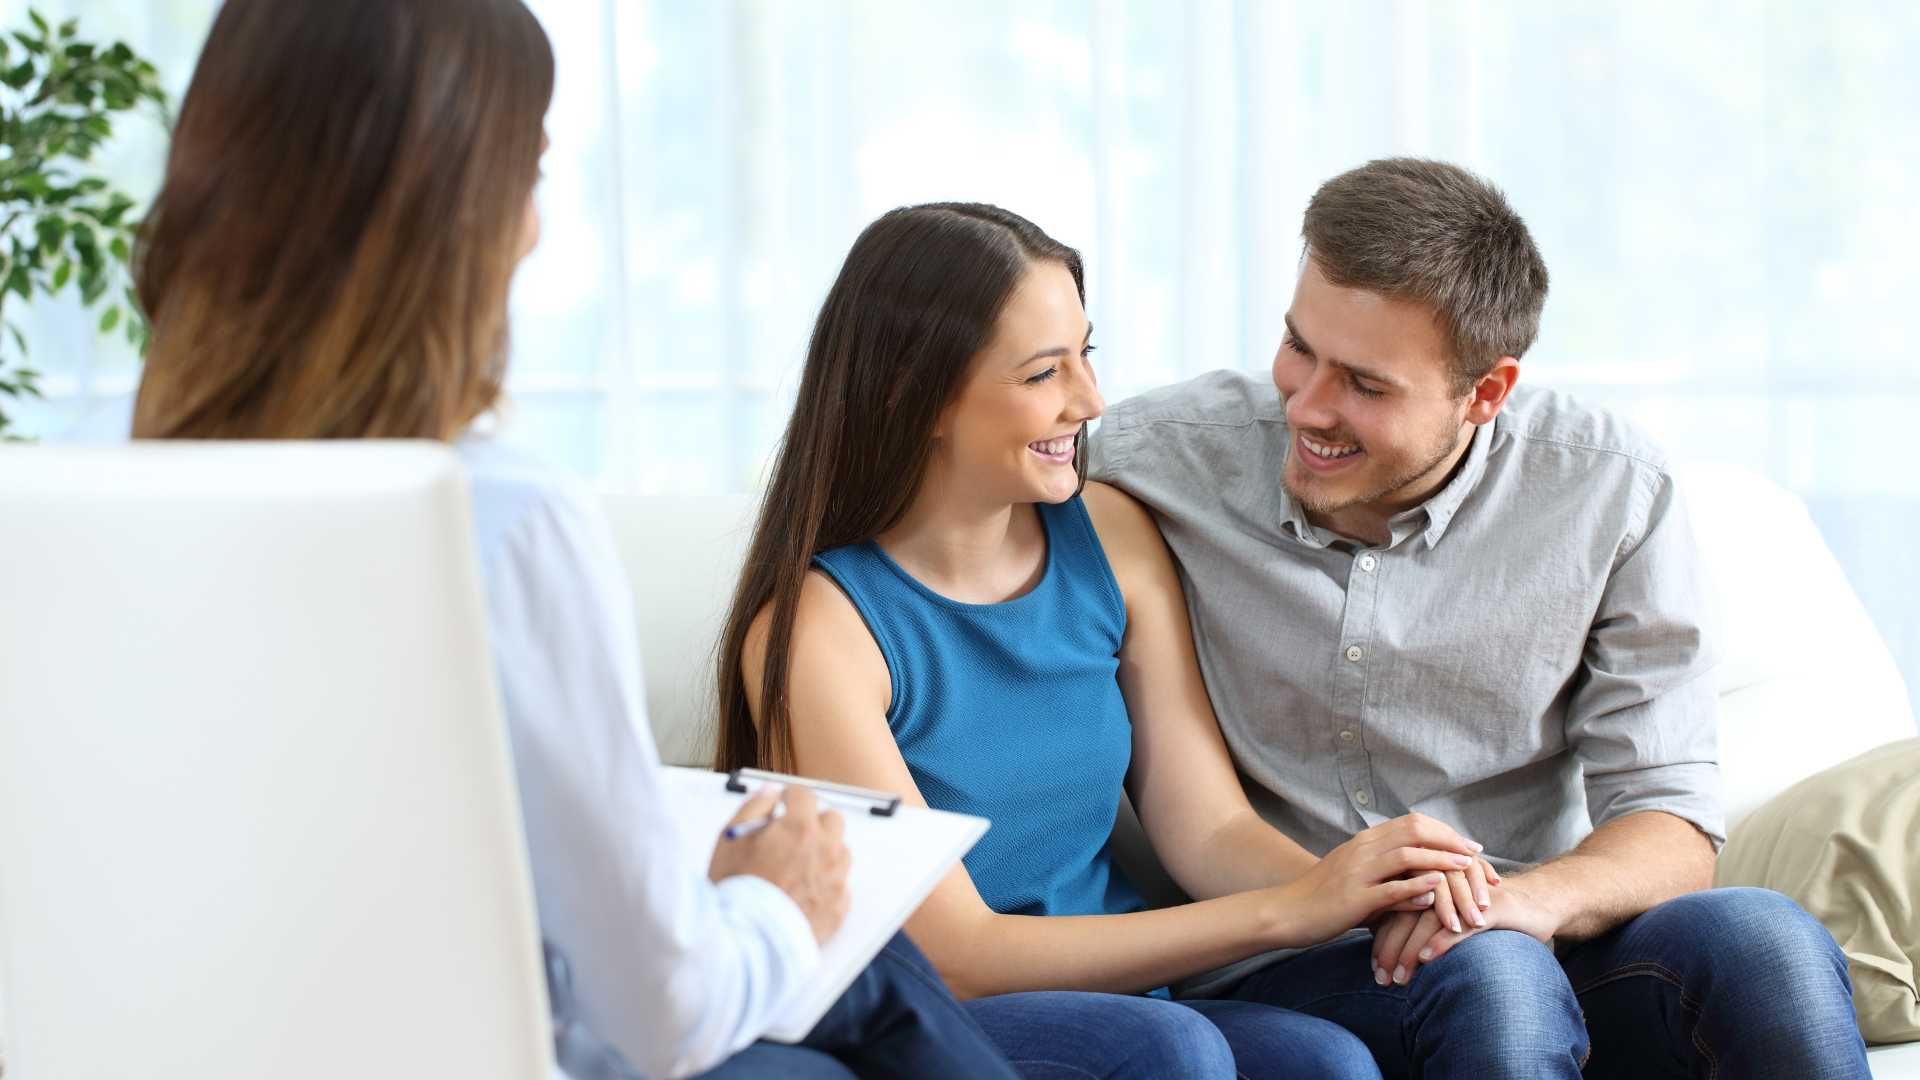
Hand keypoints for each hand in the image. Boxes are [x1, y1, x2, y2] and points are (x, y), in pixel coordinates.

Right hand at [707, 785, 850, 943]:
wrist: (746, 941)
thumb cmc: (735, 891)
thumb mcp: (731, 838)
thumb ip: (754, 806)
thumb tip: (771, 791)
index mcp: (800, 828)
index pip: (805, 795)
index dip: (790, 798)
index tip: (783, 806)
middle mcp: (825, 850)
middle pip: (832, 820)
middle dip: (814, 823)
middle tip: (792, 837)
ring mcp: (836, 879)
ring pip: (840, 852)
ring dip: (824, 853)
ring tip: (796, 869)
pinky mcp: (839, 907)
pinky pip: (841, 885)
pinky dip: (827, 884)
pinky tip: (804, 893)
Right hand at [1271, 813, 1485, 946]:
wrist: (1286, 912)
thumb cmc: (1324, 898)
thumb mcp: (1358, 879)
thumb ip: (1389, 876)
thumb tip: (1428, 884)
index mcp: (1365, 842)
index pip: (1413, 824)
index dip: (1445, 832)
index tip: (1469, 846)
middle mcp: (1363, 850)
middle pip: (1415, 831)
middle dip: (1451, 841)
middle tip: (1477, 855)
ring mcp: (1357, 872)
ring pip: (1406, 856)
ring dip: (1441, 861)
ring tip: (1466, 869)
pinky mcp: (1354, 898)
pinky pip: (1390, 889)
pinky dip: (1416, 887)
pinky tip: (1436, 890)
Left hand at [1370, 876, 1559, 985]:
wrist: (1534, 903)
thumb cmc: (1484, 913)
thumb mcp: (1449, 917)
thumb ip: (1418, 922)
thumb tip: (1385, 946)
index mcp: (1429, 883)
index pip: (1396, 911)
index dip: (1382, 940)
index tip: (1374, 970)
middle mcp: (1442, 883)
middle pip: (1406, 914)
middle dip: (1391, 949)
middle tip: (1381, 980)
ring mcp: (1465, 893)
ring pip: (1428, 920)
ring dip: (1410, 950)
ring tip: (1399, 977)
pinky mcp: (1489, 906)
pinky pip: (1462, 923)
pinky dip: (1443, 941)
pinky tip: (1428, 959)